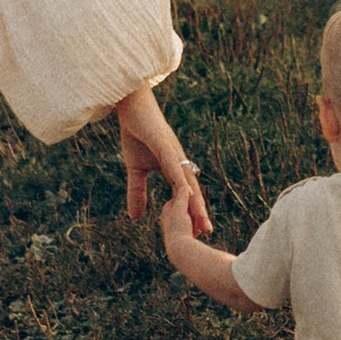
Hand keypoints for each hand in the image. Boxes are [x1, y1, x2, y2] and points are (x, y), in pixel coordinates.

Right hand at [118, 84, 208, 233]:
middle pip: (192, 189)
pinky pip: (173, 164)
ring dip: (194, 199)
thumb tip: (136, 217)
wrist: (132, 108)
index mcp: (173, 168)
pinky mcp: (164, 143)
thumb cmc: (137, 135)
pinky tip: (185, 190)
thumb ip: (137, 192)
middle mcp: (178, 162)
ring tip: (201, 217)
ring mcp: (173, 152)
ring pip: (186, 179)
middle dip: (199, 210)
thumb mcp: (135, 169)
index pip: (185, 194)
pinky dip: (179, 177)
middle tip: (208, 231)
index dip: (191, 212)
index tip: (198, 231)